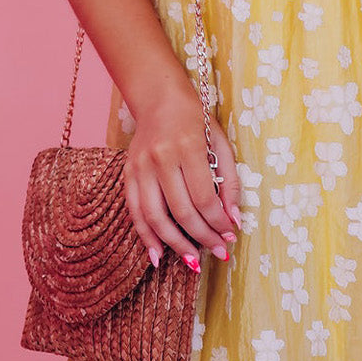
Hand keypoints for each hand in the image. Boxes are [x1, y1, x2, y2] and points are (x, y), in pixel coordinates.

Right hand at [122, 81, 241, 271]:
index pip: (204, 197)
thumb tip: (234, 220)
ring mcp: (140, 167)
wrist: (159, 98)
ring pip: (155, 217)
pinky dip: (146, 236)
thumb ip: (230, 181)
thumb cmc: (196, 120)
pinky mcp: (127, 174)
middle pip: (181, 211)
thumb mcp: (220, 143)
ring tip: (193, 262)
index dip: (218, 222)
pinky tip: (158, 255)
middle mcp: (161, 158)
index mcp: (188, 147)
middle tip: (218, 253)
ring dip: (175, 244)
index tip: (230, 236)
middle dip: (203, 237)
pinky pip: (135, 212)